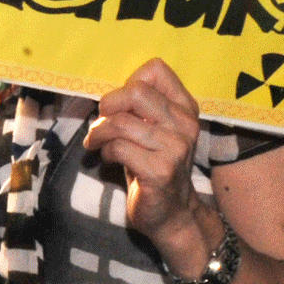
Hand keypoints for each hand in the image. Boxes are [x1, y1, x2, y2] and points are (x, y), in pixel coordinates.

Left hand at [83, 58, 207, 249]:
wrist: (172, 213)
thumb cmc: (153, 163)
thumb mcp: (152, 129)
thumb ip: (140, 106)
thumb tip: (107, 88)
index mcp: (185, 108)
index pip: (156, 70)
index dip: (128, 83)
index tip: (121, 105)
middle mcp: (185, 125)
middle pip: (134, 92)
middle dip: (108, 106)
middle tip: (102, 124)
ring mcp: (175, 149)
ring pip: (120, 122)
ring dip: (99, 133)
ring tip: (98, 143)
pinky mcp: (160, 171)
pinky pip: (118, 147)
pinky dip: (104, 151)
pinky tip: (109, 159)